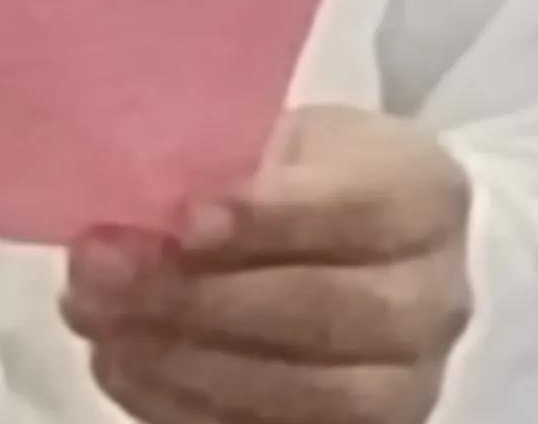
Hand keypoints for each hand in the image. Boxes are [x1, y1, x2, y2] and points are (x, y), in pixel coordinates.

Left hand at [61, 107, 475, 423]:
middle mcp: (436, 299)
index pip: (358, 210)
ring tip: (102, 324)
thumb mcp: (288, 139)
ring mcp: (407, 383)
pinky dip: (187, 408)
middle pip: (330, 313)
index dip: (270, 220)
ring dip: (187, 363)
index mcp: (427, 197)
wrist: (362, 249)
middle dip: (205, 299)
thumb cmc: (311, 176)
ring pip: (308, 395)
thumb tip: (144, 206)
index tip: (184, 219)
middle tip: (106, 272)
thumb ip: (235, 164)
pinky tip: (124, 368)